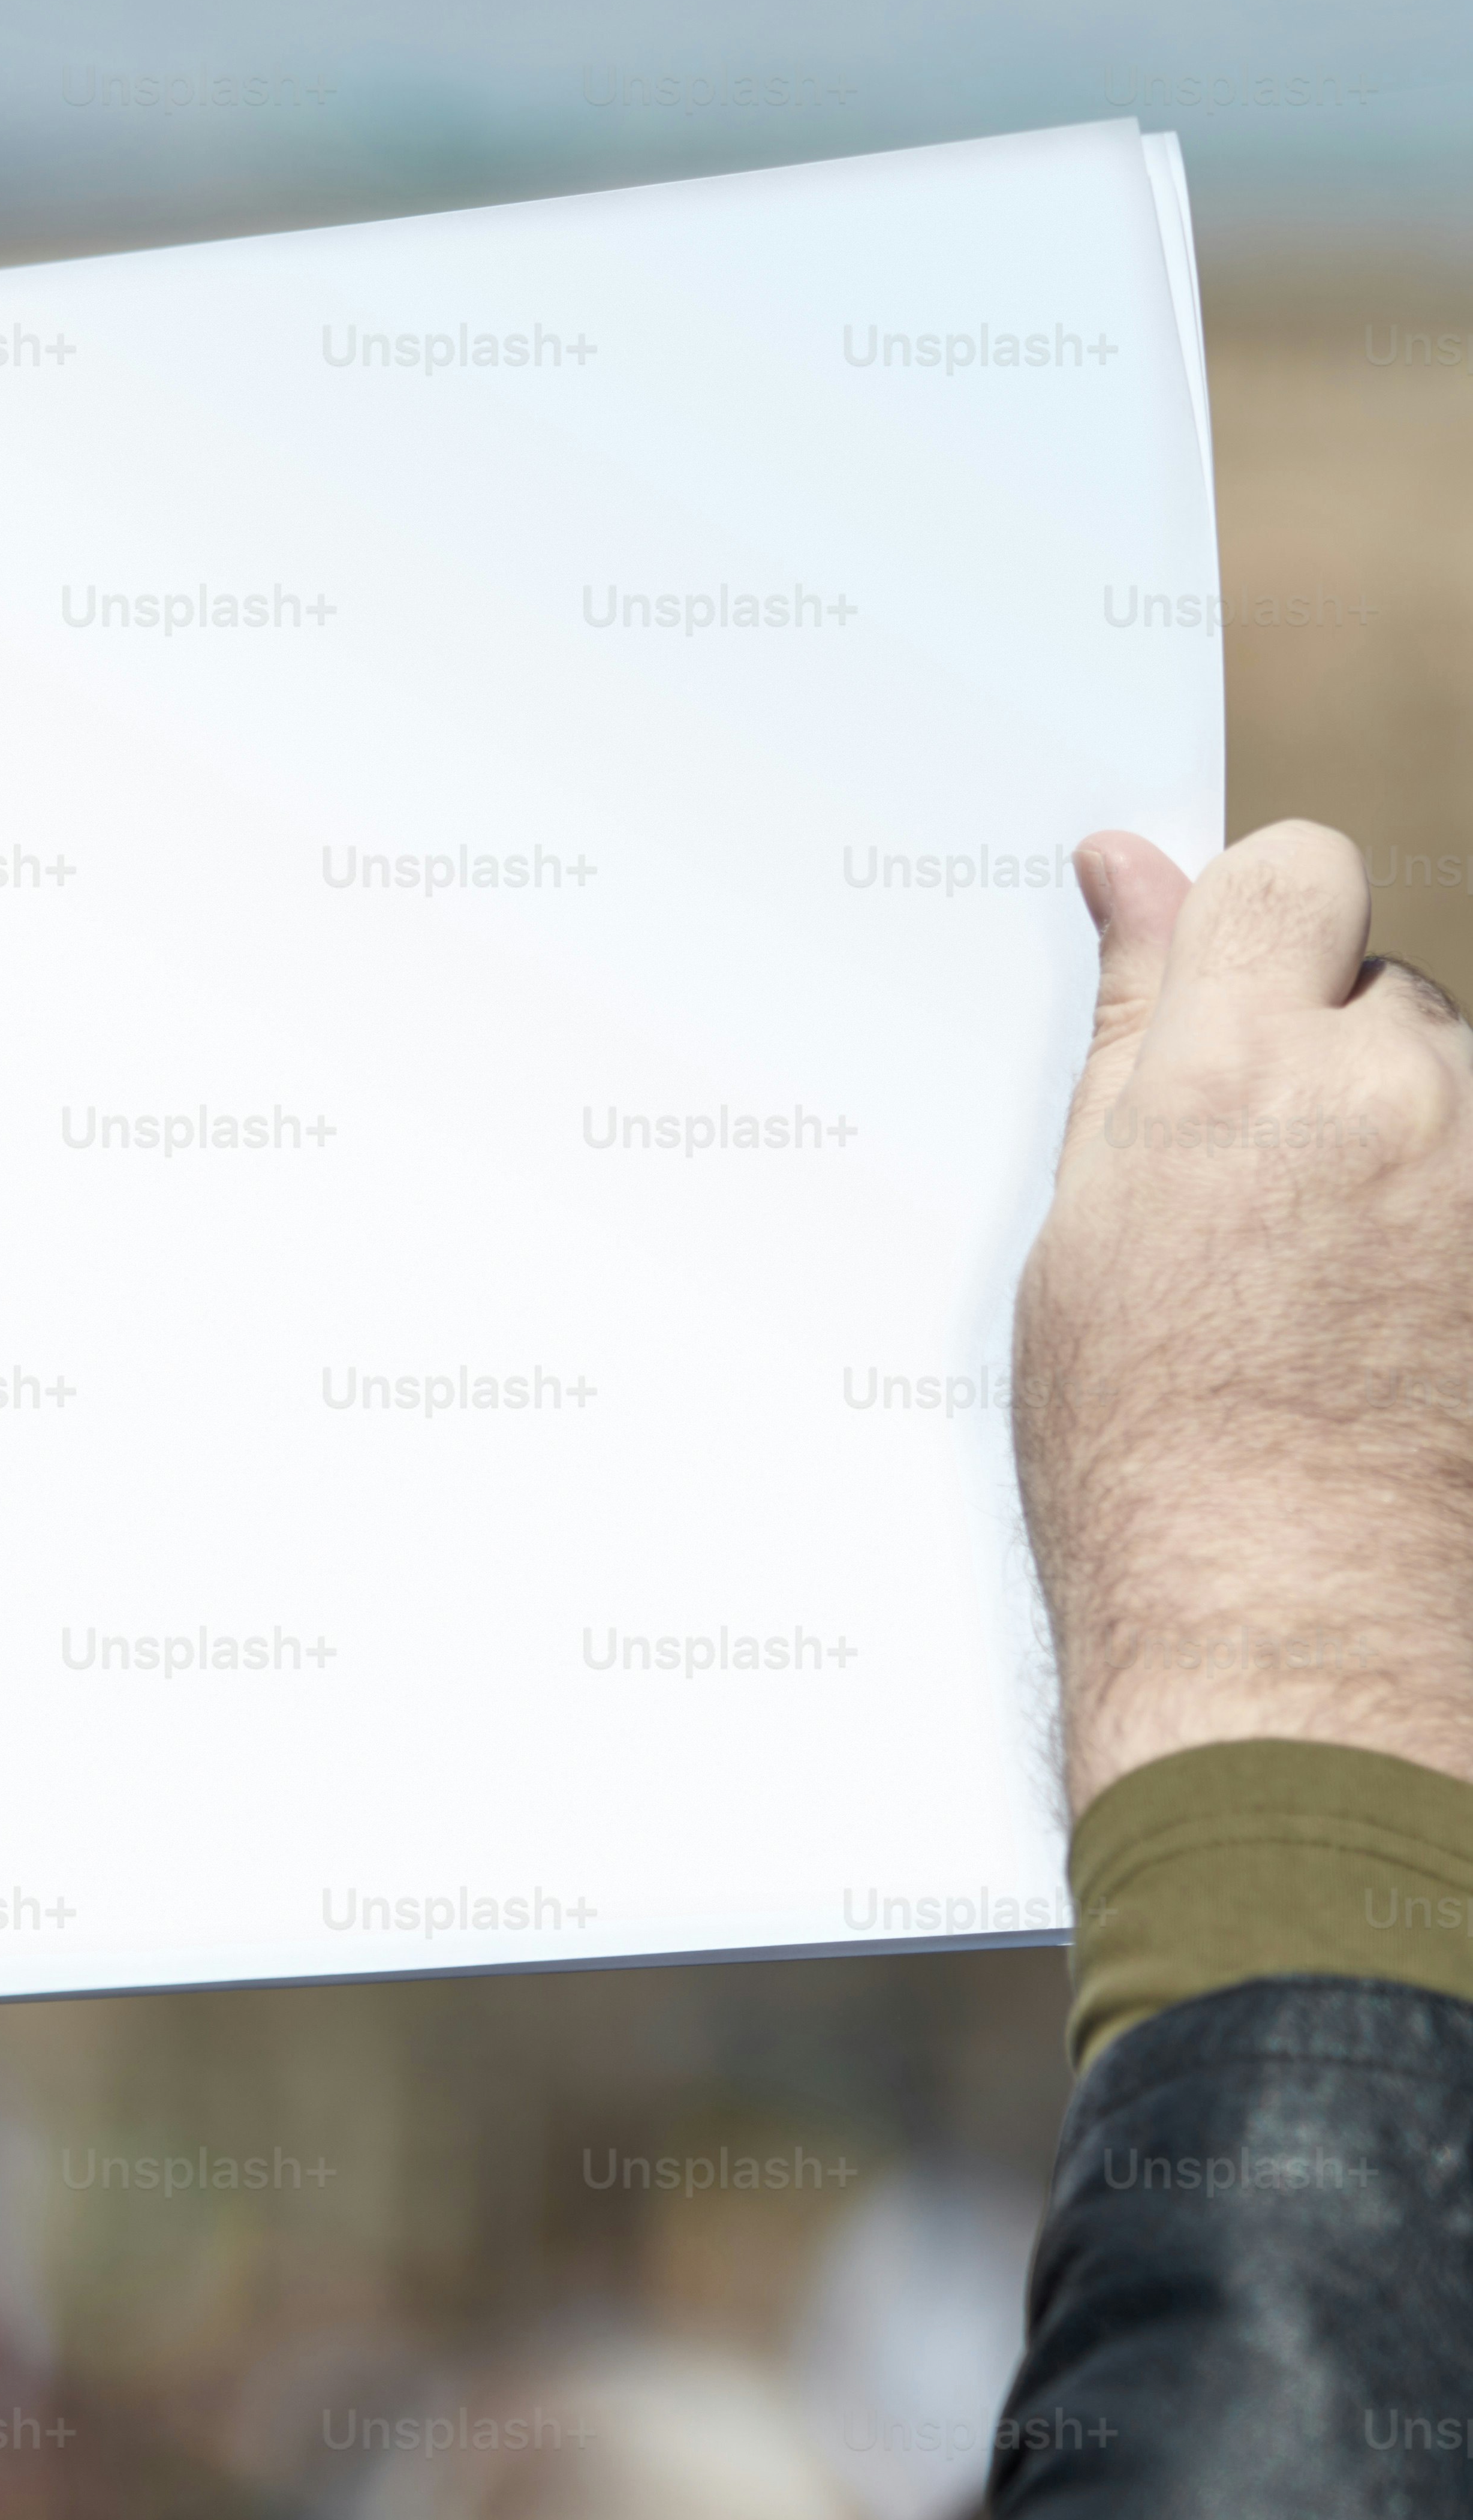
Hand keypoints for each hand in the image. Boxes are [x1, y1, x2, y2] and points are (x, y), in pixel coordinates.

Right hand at [1014, 819, 1472, 1816]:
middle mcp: (1397, 1097)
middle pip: (1385, 996)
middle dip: (1330, 1071)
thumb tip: (1131, 872)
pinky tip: (1407, 1342)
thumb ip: (1128, 1032)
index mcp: (1240, 1074)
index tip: (1229, 1010)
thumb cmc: (1154, 1469)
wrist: (1290, 1647)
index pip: (1293, 873)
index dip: (1256, 937)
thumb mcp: (1084, 1235)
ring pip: (1458, 1096)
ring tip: (1339, 1306)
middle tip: (1263, 1223)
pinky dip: (1455, 1239)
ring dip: (1412, 1158)